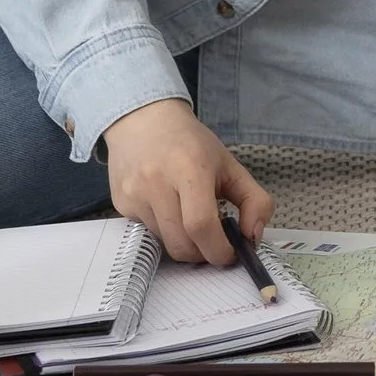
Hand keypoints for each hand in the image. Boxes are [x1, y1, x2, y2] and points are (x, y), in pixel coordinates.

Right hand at [100, 98, 272, 264]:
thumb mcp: (231, 166)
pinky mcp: (120, 205)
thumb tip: (253, 237)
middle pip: (181, 243)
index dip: (218, 249)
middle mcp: (156, 183)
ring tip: (192, 222)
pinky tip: (169, 209)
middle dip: (203, 254)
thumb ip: (254, 200)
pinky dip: (165, 232)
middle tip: (214, 244)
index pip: (201, 224)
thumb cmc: (192, 145)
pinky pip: (148, 233)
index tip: (230, 254)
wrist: (144, 122)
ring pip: (164, 243)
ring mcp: (134, 196)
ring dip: (184, 243)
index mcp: (190, 169)